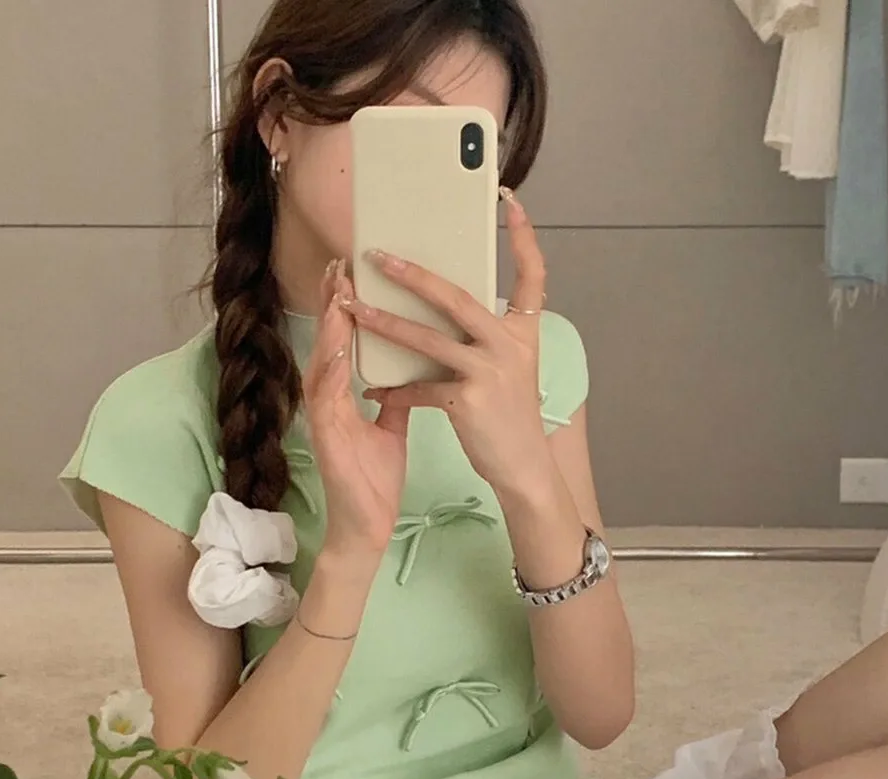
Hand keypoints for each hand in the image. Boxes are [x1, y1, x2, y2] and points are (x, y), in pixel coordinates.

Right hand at [302, 262, 409, 563]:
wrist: (368, 525)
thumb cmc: (375, 480)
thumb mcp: (391, 429)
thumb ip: (395, 397)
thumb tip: (409, 369)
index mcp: (343, 397)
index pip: (342, 343)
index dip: (345, 307)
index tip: (353, 272)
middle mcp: (328, 402)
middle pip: (326, 343)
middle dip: (332, 304)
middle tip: (341, 265)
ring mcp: (323, 419)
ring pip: (322, 363)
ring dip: (328, 328)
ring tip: (337, 293)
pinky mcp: (325, 438)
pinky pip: (326, 398)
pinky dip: (331, 370)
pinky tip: (337, 347)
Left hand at [344, 189, 553, 501]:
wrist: (524, 467)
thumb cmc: (510, 418)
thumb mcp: (512, 369)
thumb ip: (488, 338)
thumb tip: (452, 311)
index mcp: (523, 333)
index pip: (533, 275)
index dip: (526, 237)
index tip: (513, 202)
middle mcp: (509, 345)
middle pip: (456, 298)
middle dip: (413, 275)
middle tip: (379, 256)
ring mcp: (489, 372)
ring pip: (427, 338)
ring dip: (384, 323)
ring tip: (354, 310)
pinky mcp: (468, 401)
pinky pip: (420, 387)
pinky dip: (395, 389)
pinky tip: (375, 389)